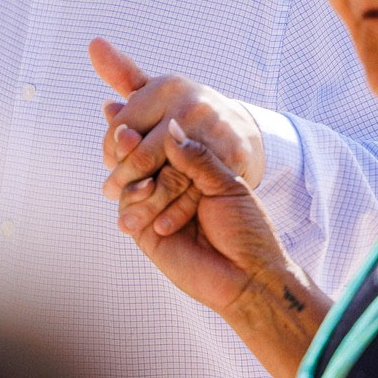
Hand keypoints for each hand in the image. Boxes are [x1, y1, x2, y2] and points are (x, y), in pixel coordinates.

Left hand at [91, 38, 264, 239]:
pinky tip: (161, 226)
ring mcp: (213, 130)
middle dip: (123, 181)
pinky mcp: (232, 156)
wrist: (242, 129)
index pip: (123, 126)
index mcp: (166, 88)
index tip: (109, 167)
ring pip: (168, 176)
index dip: (111, 151)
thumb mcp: (158, 90)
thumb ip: (123, 73)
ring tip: (129, 220)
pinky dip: (176, 212)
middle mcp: (190, 104)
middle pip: (142, 154)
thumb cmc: (188, 111)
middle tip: (111, 196)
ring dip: (145, 203)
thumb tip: (93, 44)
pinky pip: (196, 191)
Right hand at [124, 119, 294, 315]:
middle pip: (138, 160)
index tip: (139, 103)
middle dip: (129, 142)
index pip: (163, 144)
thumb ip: (197, 156)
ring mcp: (155, 211)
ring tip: (128, 143)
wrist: (250, 274)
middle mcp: (170, 190)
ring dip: (128, 163)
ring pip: (129, 181)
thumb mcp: (227, 183)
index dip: (150, 127)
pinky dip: (134, 193)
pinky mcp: (145, 234)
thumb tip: (171, 126)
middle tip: (127, 129)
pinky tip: (145, 184)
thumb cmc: (246, 227)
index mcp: (192, 174)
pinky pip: (129, 208)